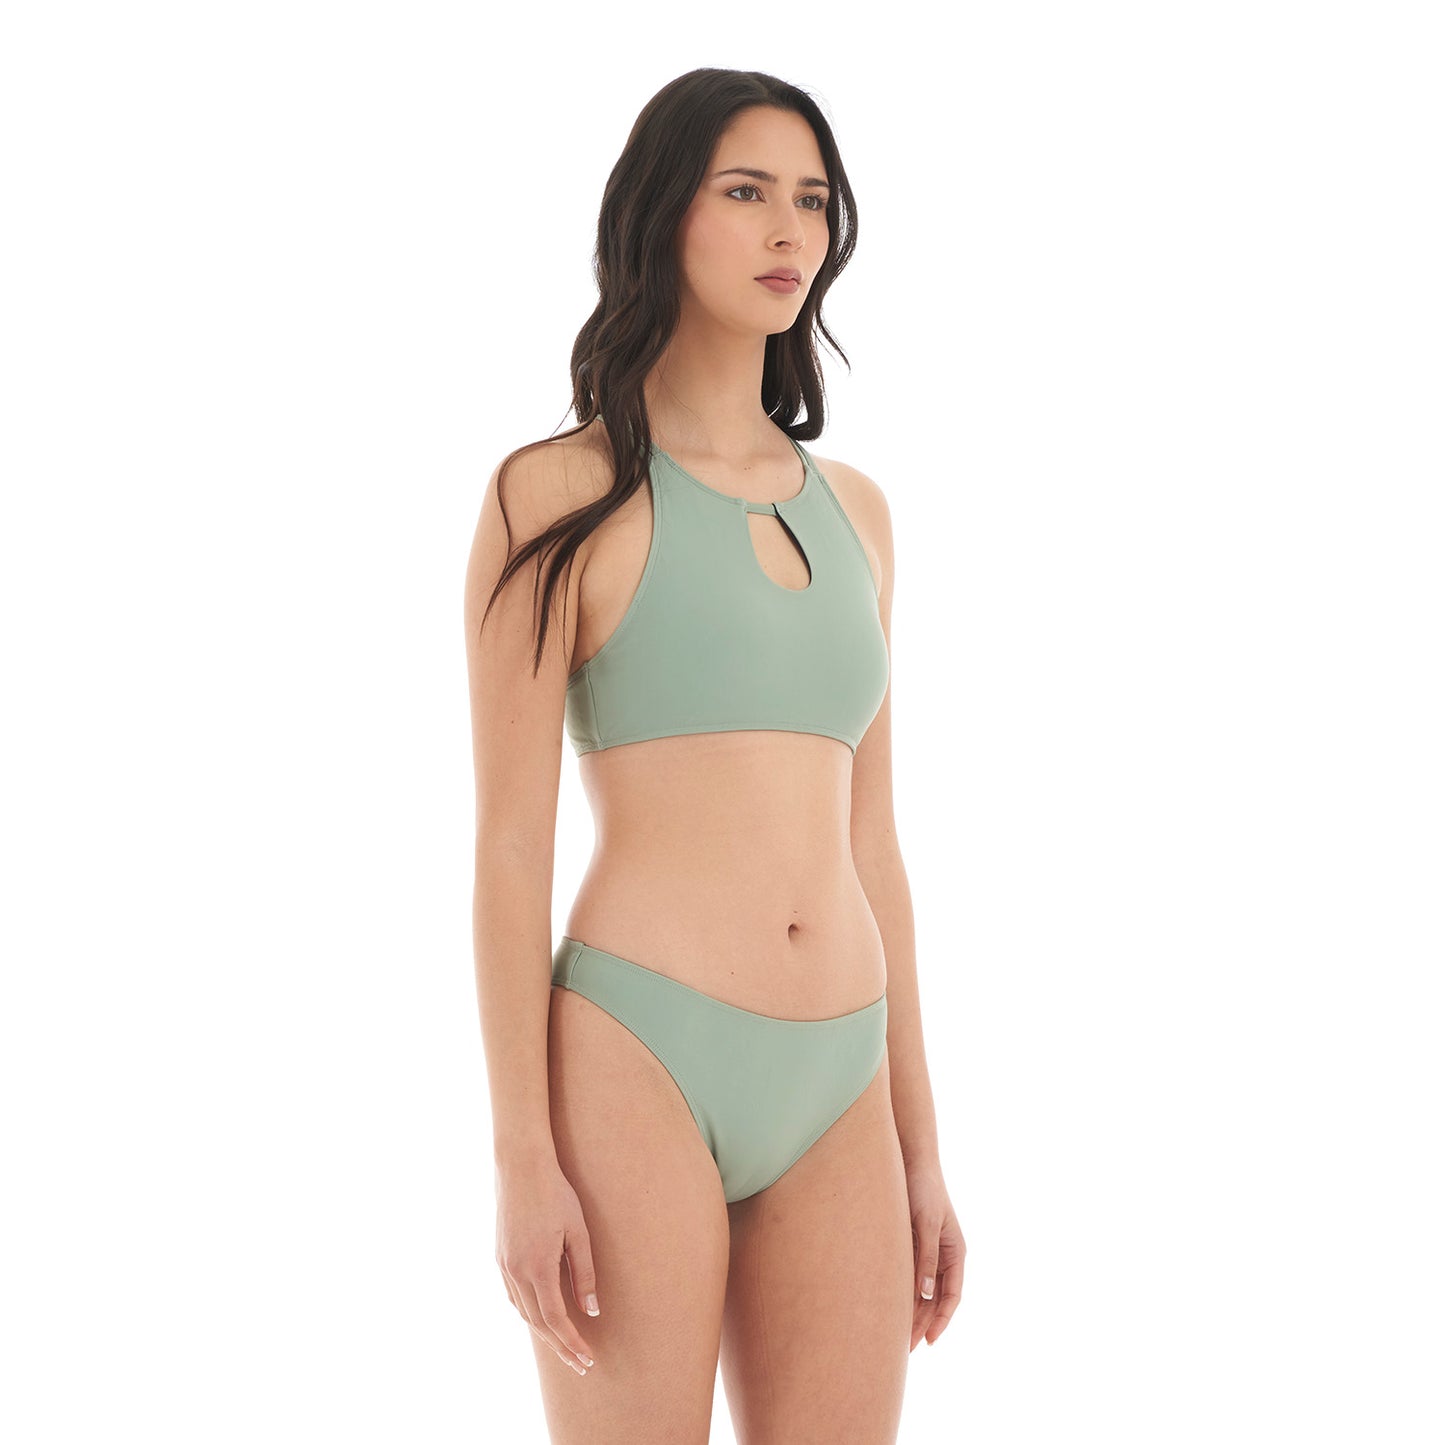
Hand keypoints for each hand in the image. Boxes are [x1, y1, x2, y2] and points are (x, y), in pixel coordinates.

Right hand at [494, 1155, 601, 1376]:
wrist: (521, 1167)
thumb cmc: (556, 1194)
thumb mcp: (578, 1232)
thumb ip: (584, 1273)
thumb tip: (591, 1310)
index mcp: (537, 1267)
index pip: (556, 1319)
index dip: (571, 1343)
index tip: (587, 1360)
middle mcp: (516, 1272)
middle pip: (538, 1323)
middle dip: (560, 1346)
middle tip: (579, 1364)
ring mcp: (504, 1265)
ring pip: (523, 1312)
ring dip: (544, 1331)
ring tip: (564, 1344)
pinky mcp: (499, 1257)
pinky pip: (513, 1296)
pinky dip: (528, 1311)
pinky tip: (541, 1315)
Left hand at [904, 1157, 963, 1350]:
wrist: (910, 1159)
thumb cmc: (922, 1188)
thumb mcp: (926, 1223)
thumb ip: (925, 1257)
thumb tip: (926, 1295)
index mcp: (955, 1251)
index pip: (952, 1295)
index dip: (942, 1320)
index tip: (928, 1341)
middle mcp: (942, 1255)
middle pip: (935, 1298)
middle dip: (922, 1322)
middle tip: (904, 1348)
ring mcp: (926, 1250)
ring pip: (921, 1289)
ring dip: (910, 1310)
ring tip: (892, 1335)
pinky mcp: (910, 1243)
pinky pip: (907, 1274)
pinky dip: (900, 1291)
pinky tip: (885, 1305)